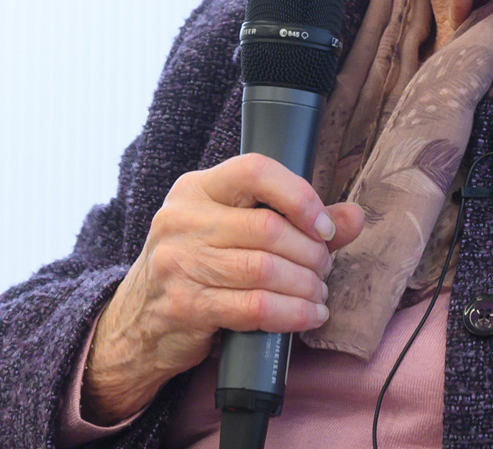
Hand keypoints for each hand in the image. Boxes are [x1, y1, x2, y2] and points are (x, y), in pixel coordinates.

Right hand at [83, 153, 365, 423]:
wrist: (138, 322)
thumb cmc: (198, 268)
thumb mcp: (236, 232)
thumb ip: (297, 222)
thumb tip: (354, 217)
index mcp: (197, 189)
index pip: (254, 170)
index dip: (300, 195)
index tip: (325, 226)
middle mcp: (182, 219)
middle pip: (268, 228)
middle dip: (311, 253)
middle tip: (324, 269)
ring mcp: (178, 263)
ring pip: (265, 269)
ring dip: (306, 286)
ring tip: (319, 294)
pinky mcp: (184, 305)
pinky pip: (255, 307)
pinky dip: (293, 313)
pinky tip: (309, 315)